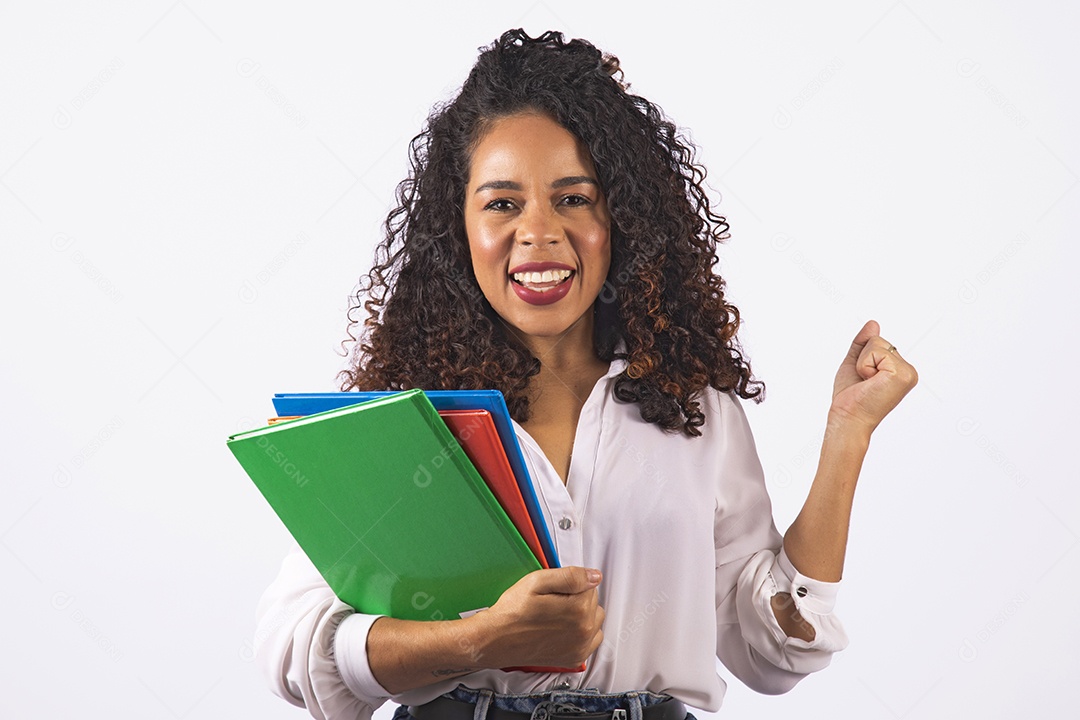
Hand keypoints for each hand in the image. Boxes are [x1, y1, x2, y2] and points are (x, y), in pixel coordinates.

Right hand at [467, 566, 604, 668]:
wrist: (498, 639)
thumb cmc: (514, 611)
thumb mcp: (537, 581)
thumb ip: (571, 576)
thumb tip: (595, 576)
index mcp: (578, 608)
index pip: (591, 584)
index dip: (572, 583)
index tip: (555, 590)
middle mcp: (584, 630)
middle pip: (594, 602)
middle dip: (578, 598)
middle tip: (553, 602)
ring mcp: (581, 647)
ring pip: (595, 620)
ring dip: (582, 615)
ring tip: (558, 615)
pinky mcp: (575, 658)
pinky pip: (592, 640)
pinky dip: (582, 633)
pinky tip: (564, 629)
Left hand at [829, 320, 918, 436]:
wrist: (848, 417)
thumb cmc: (851, 396)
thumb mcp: (855, 363)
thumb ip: (864, 343)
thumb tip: (873, 323)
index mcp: (901, 370)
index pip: (879, 343)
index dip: (863, 358)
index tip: (865, 379)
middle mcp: (909, 371)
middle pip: (878, 341)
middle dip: (863, 359)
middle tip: (864, 382)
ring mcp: (908, 372)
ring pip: (876, 344)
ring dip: (863, 363)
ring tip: (867, 382)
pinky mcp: (902, 374)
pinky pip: (876, 350)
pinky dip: (865, 365)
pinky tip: (870, 382)